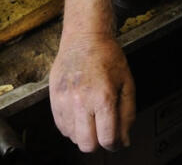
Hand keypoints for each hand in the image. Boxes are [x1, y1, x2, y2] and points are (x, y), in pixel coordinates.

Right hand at [49, 31, 135, 151]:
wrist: (84, 37)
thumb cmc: (108, 57)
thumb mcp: (127, 83)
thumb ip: (127, 115)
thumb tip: (123, 141)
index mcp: (103, 97)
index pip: (107, 139)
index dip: (115, 144)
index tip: (116, 140)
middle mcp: (81, 101)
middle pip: (87, 144)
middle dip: (98, 142)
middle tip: (103, 131)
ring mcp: (64, 99)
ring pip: (72, 137)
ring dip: (84, 133)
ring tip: (91, 116)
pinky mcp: (53, 97)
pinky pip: (60, 126)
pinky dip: (71, 126)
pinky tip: (80, 113)